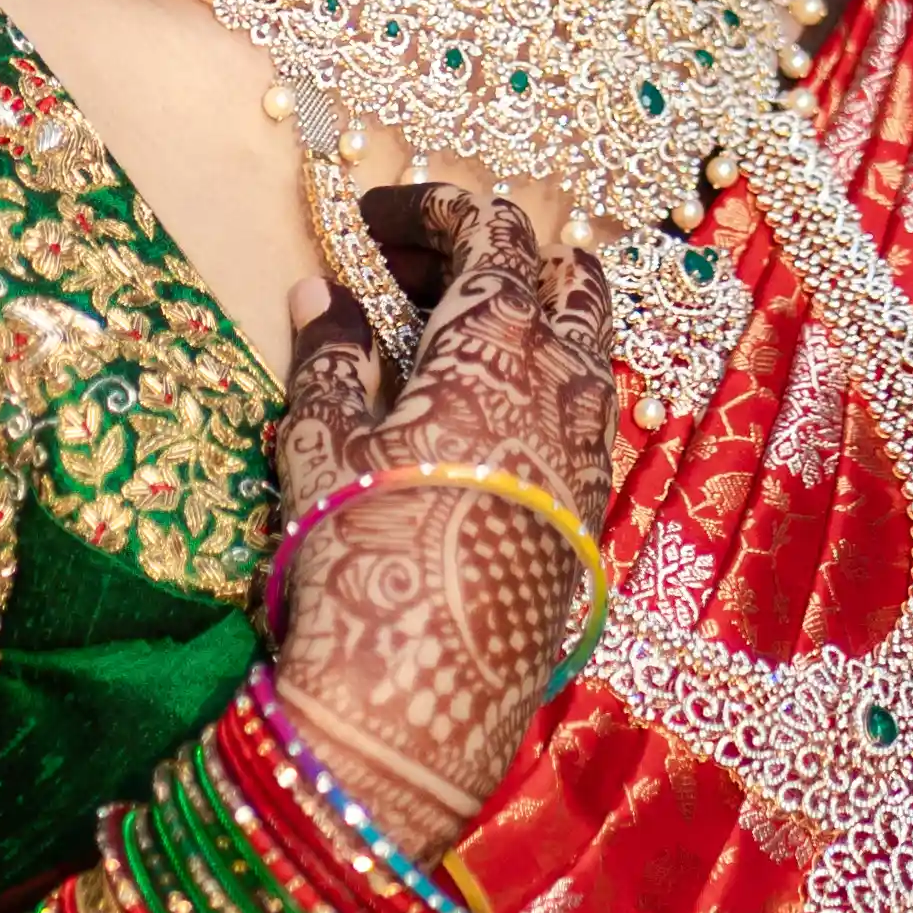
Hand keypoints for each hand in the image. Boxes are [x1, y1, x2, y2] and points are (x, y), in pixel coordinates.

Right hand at [264, 188, 616, 863]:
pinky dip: (558, 390)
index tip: (382, 218)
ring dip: (549, 317)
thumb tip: (324, 291)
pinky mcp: (591, 518)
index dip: (437, 209)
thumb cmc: (361, 555)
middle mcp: (561, 385)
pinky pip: (592, 420)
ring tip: (490, 325)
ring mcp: (589, 453)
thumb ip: (328, 357)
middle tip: (443, 263)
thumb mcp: (320, 445)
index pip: (489, 234)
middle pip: (566, 278)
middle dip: (512, 250)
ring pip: (593, 350)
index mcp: (494, 342)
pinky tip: (511, 419)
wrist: (420, 703)